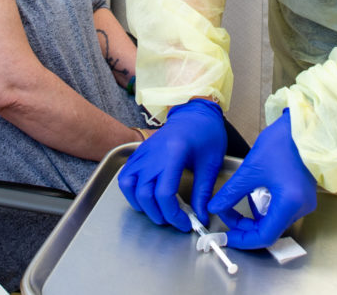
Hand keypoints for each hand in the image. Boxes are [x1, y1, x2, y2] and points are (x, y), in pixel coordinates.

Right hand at [117, 98, 226, 231]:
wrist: (195, 113)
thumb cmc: (206, 133)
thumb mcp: (211, 164)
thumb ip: (203, 192)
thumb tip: (201, 216)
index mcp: (174, 152)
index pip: (164, 193)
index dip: (173, 214)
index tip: (185, 223)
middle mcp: (154, 152)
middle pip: (144, 193)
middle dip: (158, 214)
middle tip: (174, 220)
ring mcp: (143, 152)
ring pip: (129, 185)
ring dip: (141, 204)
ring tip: (158, 210)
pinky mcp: (139, 152)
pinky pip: (125, 175)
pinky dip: (131, 191)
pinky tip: (146, 196)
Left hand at [208, 109, 317, 248]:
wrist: (302, 126)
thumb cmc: (281, 142)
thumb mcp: (250, 169)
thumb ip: (231, 192)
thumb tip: (215, 207)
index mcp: (290, 203)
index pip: (264, 236)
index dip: (243, 239)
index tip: (226, 236)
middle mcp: (301, 208)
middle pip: (269, 230)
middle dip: (245, 225)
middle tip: (227, 213)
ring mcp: (304, 202)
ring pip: (274, 220)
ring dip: (254, 214)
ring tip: (240, 196)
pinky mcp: (302, 195)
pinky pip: (281, 209)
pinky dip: (265, 205)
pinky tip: (255, 190)